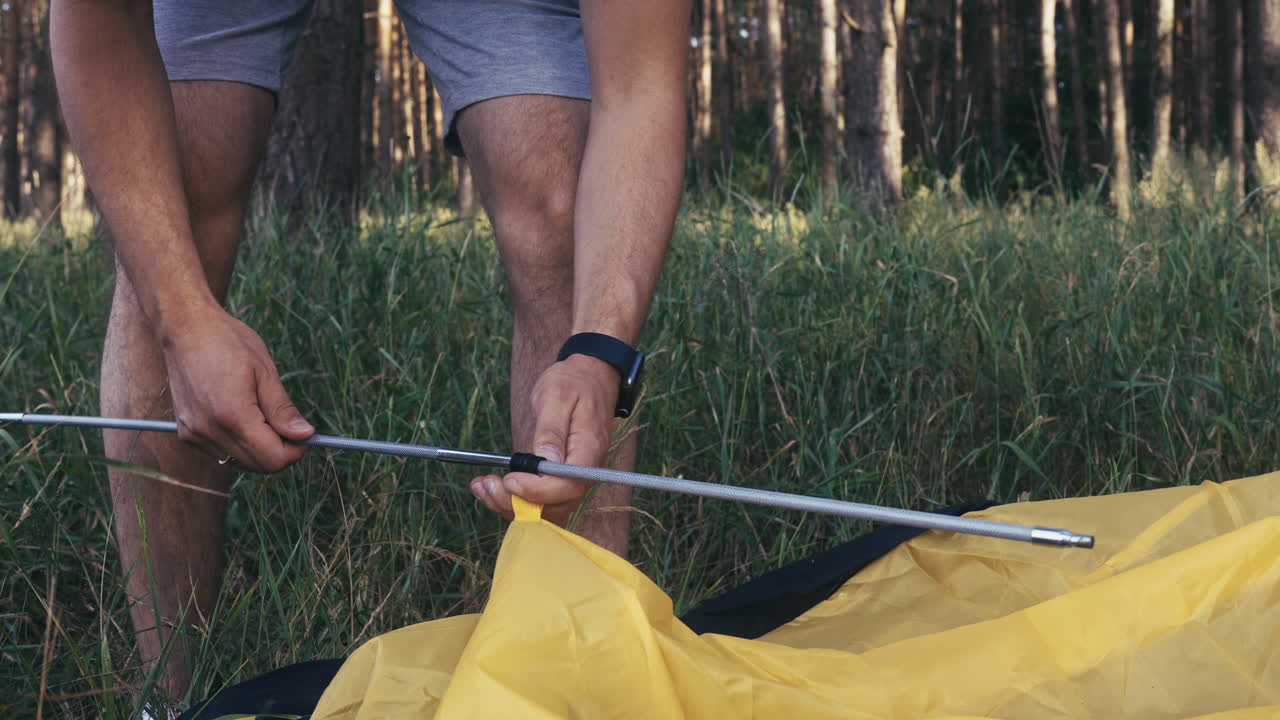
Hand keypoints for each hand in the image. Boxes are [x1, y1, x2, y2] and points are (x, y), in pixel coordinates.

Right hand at [162, 307, 313, 472]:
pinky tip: (242, 416)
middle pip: (257, 465)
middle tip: (287, 425)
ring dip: (258, 448)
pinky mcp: (185, 432)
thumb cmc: (228, 342)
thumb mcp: (265, 371)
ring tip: (261, 414)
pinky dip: (238, 444)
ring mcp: (194, 433)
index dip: (294, 451)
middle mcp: (208, 430)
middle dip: (278, 451)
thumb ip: (283, 409)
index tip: (303, 434)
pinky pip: (222, 452)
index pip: (272, 459)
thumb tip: (305, 435)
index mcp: (232, 415)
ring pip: (239, 462)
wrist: (185, 328)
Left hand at [471, 354, 618, 522]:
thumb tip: (546, 460)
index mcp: (589, 451)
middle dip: (517, 502)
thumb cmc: (574, 383)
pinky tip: (489, 487)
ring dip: (510, 505)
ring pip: (544, 509)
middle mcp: (584, 472)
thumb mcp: (558, 396)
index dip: (537, 490)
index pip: (568, 485)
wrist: (589, 379)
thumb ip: (551, 429)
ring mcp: (572, 478)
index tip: (509, 480)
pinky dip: (512, 499)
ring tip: (481, 487)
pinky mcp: (559, 479)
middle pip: (555, 505)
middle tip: (487, 486)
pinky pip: (539, 500)